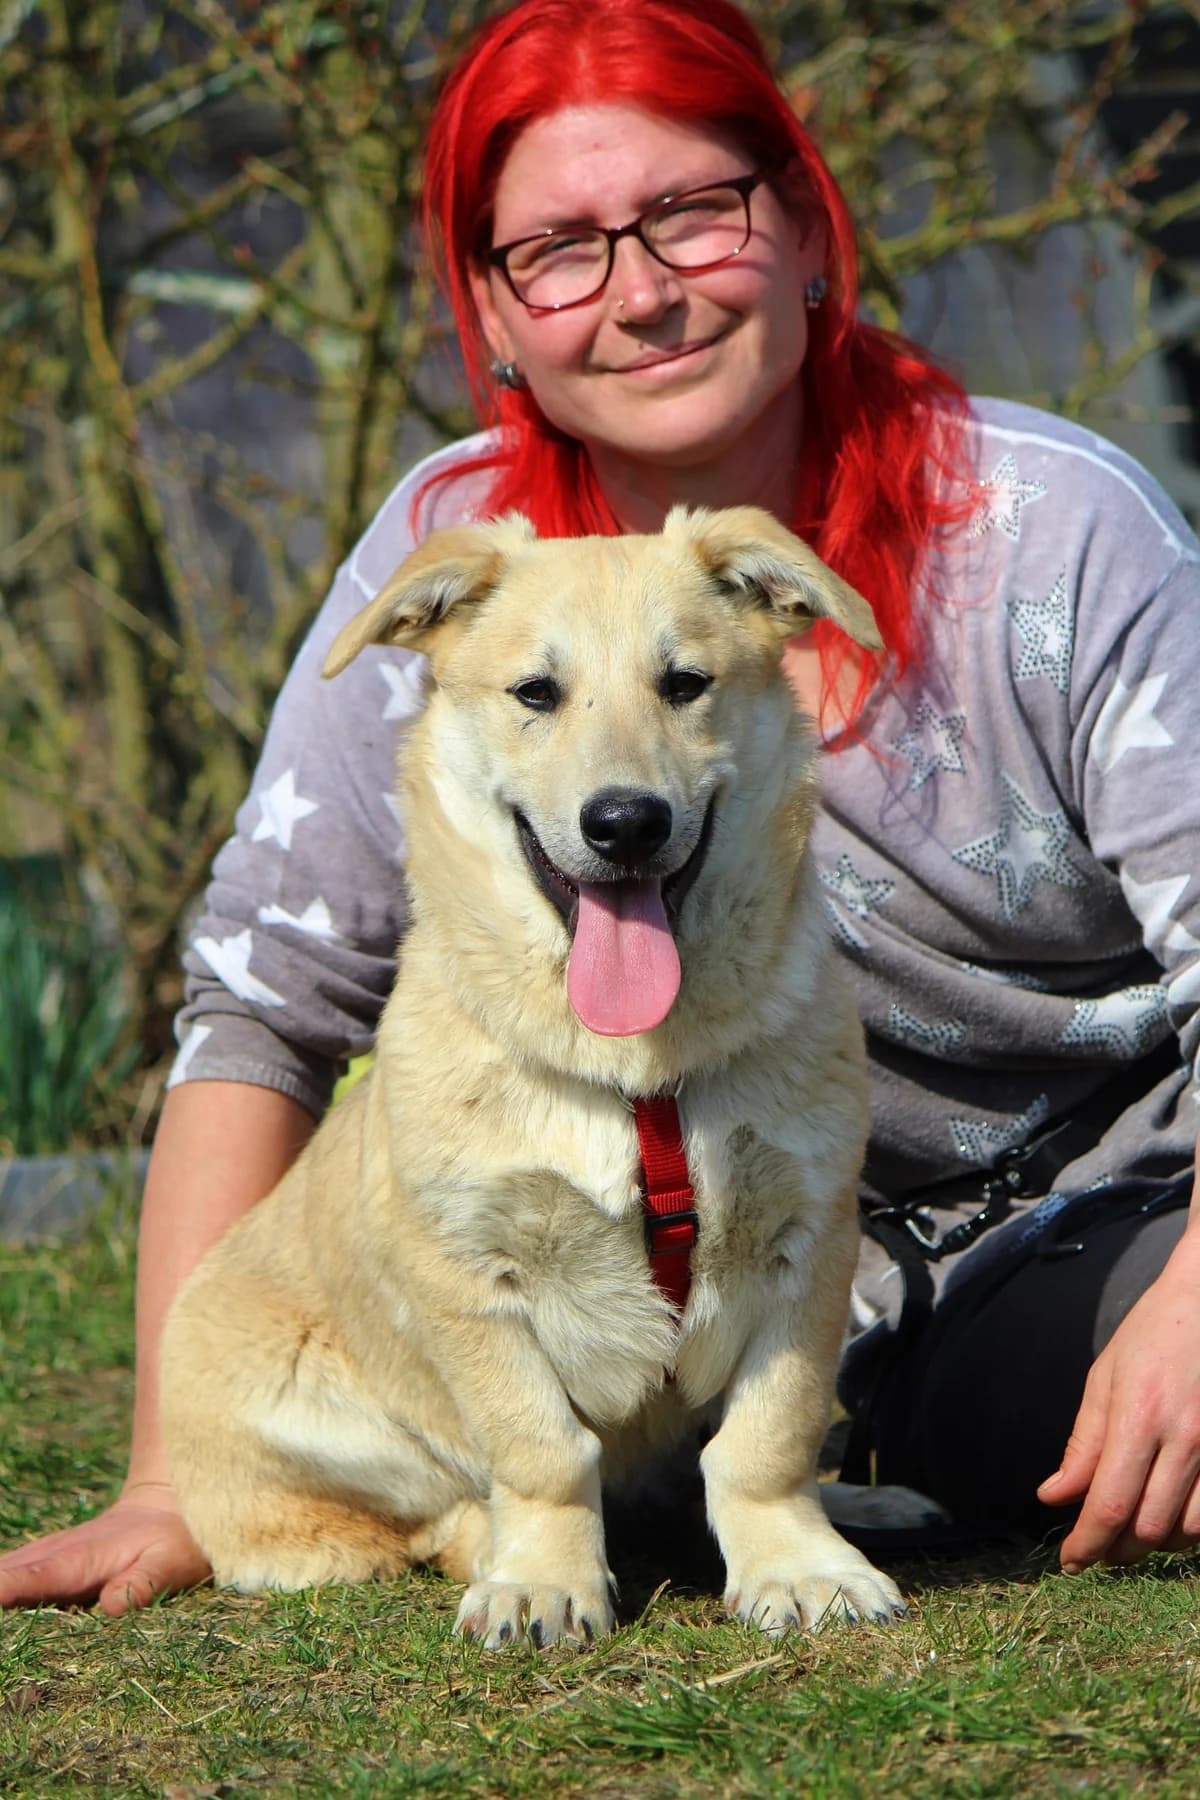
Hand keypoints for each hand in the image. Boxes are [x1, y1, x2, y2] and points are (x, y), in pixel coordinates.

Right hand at [0, 1482, 209, 1614]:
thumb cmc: (177, 1540)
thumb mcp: (172, 1562)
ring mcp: (45, 1558)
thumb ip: (143, 1584)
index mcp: (80, 1559)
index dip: (6, 1589)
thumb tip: (110, 1607)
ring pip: (2, 1571)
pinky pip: (8, 1576)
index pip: (34, 1578)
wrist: (173, 1505)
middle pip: (3, 1574)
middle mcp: (54, 1556)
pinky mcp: (43, 1565)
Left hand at [1037, 1249, 1199, 1570]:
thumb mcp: (1105, 1379)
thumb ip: (1084, 1444)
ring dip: (1154, 1544)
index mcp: (1141, 1418)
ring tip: (1129, 1533)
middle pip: (1149, 1528)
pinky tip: (1169, 1516)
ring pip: (1187, 1532)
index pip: (1109, 1504)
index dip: (1087, 1544)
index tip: (1070, 1561)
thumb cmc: (1153, 1335)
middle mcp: (1185, 1440)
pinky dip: (1189, 1529)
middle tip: (1096, 1548)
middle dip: (1116, 1550)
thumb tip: (1054, 1496)